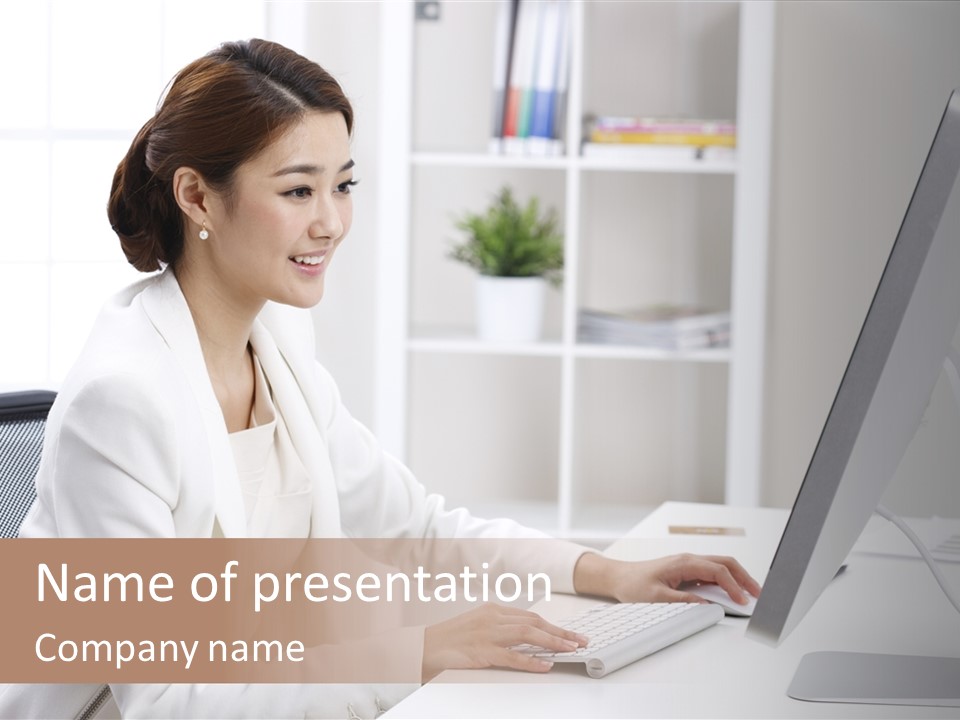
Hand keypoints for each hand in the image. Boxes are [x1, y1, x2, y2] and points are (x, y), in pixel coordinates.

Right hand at [421, 603, 587, 681]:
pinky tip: (545, 665)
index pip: (531, 616)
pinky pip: (511, 656)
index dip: (553, 626)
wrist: (420, 648)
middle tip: (580, 641)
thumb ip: (499, 631)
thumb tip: (527, 640)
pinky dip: (530, 660)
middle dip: (561, 632)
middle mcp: (492, 618)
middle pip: (535, 622)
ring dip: (553, 642)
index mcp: (492, 610)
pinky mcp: (480, 651)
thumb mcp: (477, 628)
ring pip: (528, 634)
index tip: (571, 634)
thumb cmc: (448, 641)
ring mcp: (486, 633)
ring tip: (571, 650)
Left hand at [573, 552, 761, 605]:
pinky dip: (726, 582)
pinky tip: (731, 593)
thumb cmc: (633, 584)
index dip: (733, 586)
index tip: (743, 600)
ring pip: (721, 567)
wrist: (618, 577)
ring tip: (750, 594)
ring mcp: (689, 565)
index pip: (717, 571)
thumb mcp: (657, 597)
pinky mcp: (687, 572)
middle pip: (725, 563)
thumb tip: (706, 605)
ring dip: (737, 578)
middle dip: (744, 577)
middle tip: (758, 594)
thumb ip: (683, 601)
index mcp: (684, 562)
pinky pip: (712, 574)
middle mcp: (689, 560)